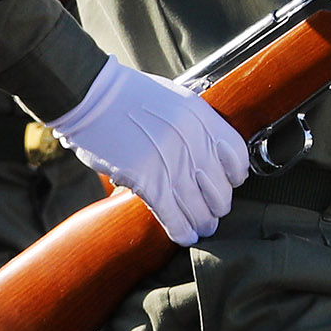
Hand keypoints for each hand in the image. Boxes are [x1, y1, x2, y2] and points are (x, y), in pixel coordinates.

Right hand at [45, 56, 246, 245]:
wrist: (93, 95)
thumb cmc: (128, 95)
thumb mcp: (175, 99)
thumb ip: (195, 124)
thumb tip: (206, 151)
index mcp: (202, 118)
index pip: (237, 158)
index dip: (234, 177)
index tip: (229, 183)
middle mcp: (192, 143)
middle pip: (220, 191)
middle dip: (217, 206)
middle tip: (212, 211)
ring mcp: (170, 164)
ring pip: (199, 210)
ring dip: (202, 222)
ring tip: (202, 227)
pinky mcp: (147, 181)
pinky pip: (173, 216)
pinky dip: (181, 230)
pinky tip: (184, 235)